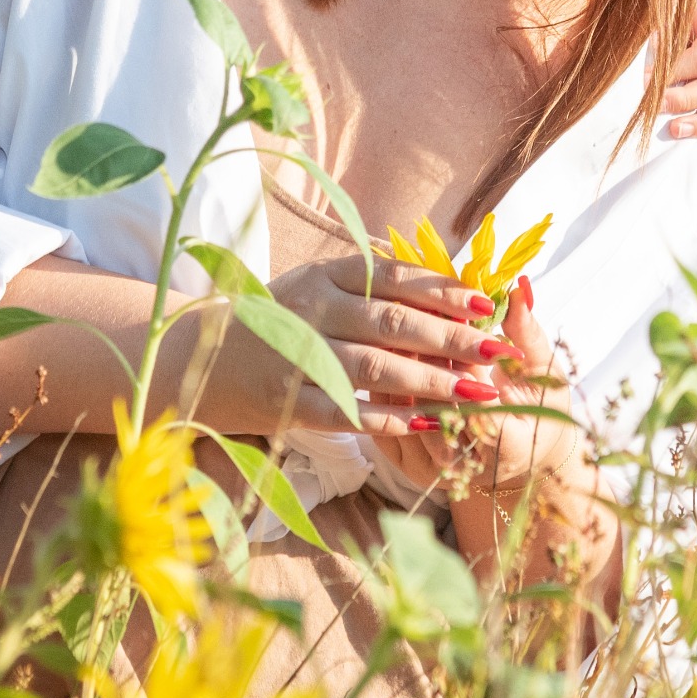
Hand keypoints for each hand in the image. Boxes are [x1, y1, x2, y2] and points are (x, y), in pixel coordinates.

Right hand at [196, 254, 502, 436]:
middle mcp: (314, 308)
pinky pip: (348, 412)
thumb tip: (446, 289)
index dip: (441, 290)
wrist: (202, 358)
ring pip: (376, 368)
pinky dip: (390, 417)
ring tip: (478, 392)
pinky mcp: (290, 401)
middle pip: (393, 322)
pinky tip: (428, 423)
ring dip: (433, 381)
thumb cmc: (278, 320)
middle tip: (494, 351)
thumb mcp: (318, 287)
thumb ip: (372, 286)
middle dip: (450, 338)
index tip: (482, 304)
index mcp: (325, 275)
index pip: (394, 277)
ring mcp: (300, 355)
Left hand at [365, 277, 578, 496]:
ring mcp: (429, 468)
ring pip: (402, 411)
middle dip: (426, 354)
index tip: (458, 316)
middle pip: (432, 406)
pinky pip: (383, 418)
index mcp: (508, 448)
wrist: (516, 455)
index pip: (475, 404)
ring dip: (400, 361)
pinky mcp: (403, 462)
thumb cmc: (534, 407)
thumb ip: (526, 332)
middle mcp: (463, 466)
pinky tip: (388, 343)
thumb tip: (519, 286)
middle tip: (421, 307)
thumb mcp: (542, 372)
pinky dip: (384, 377)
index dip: (463, 359)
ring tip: (401, 317)